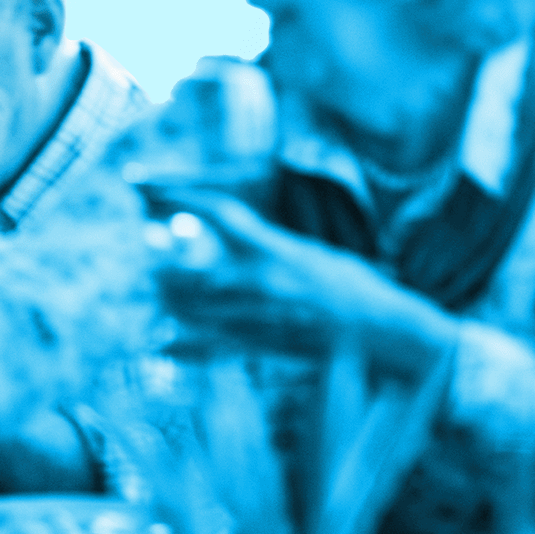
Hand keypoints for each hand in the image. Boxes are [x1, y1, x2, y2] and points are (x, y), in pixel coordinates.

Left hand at [147, 190, 457, 379]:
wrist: (388, 334)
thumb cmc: (354, 288)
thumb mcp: (313, 254)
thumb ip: (270, 245)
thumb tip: (233, 233)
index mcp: (279, 250)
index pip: (220, 213)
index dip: (180, 195)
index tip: (146, 185)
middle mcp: (265, 282)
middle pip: (192, 268)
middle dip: (163, 262)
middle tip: (148, 253)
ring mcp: (262, 318)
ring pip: (194, 308)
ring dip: (169, 299)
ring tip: (159, 291)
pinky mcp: (265, 348)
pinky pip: (211, 348)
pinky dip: (183, 346)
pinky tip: (162, 344)